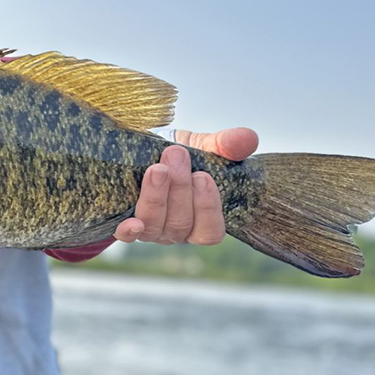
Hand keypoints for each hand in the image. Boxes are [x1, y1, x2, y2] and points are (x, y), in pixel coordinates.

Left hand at [114, 127, 258, 244]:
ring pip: (155, 226)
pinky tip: (130, 222)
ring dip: (157, 197)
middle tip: (177, 155)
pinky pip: (126, 236)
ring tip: (158, 169)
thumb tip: (248, 138)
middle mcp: (175, 231)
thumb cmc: (180, 154)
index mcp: (200, 220)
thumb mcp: (205, 145)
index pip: (210, 232)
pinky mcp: (125, 224)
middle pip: (181, 224)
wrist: (145, 150)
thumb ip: (227, 144)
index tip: (203, 175)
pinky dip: (129, 231)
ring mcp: (150, 229)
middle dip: (179, 189)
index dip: (207, 208)